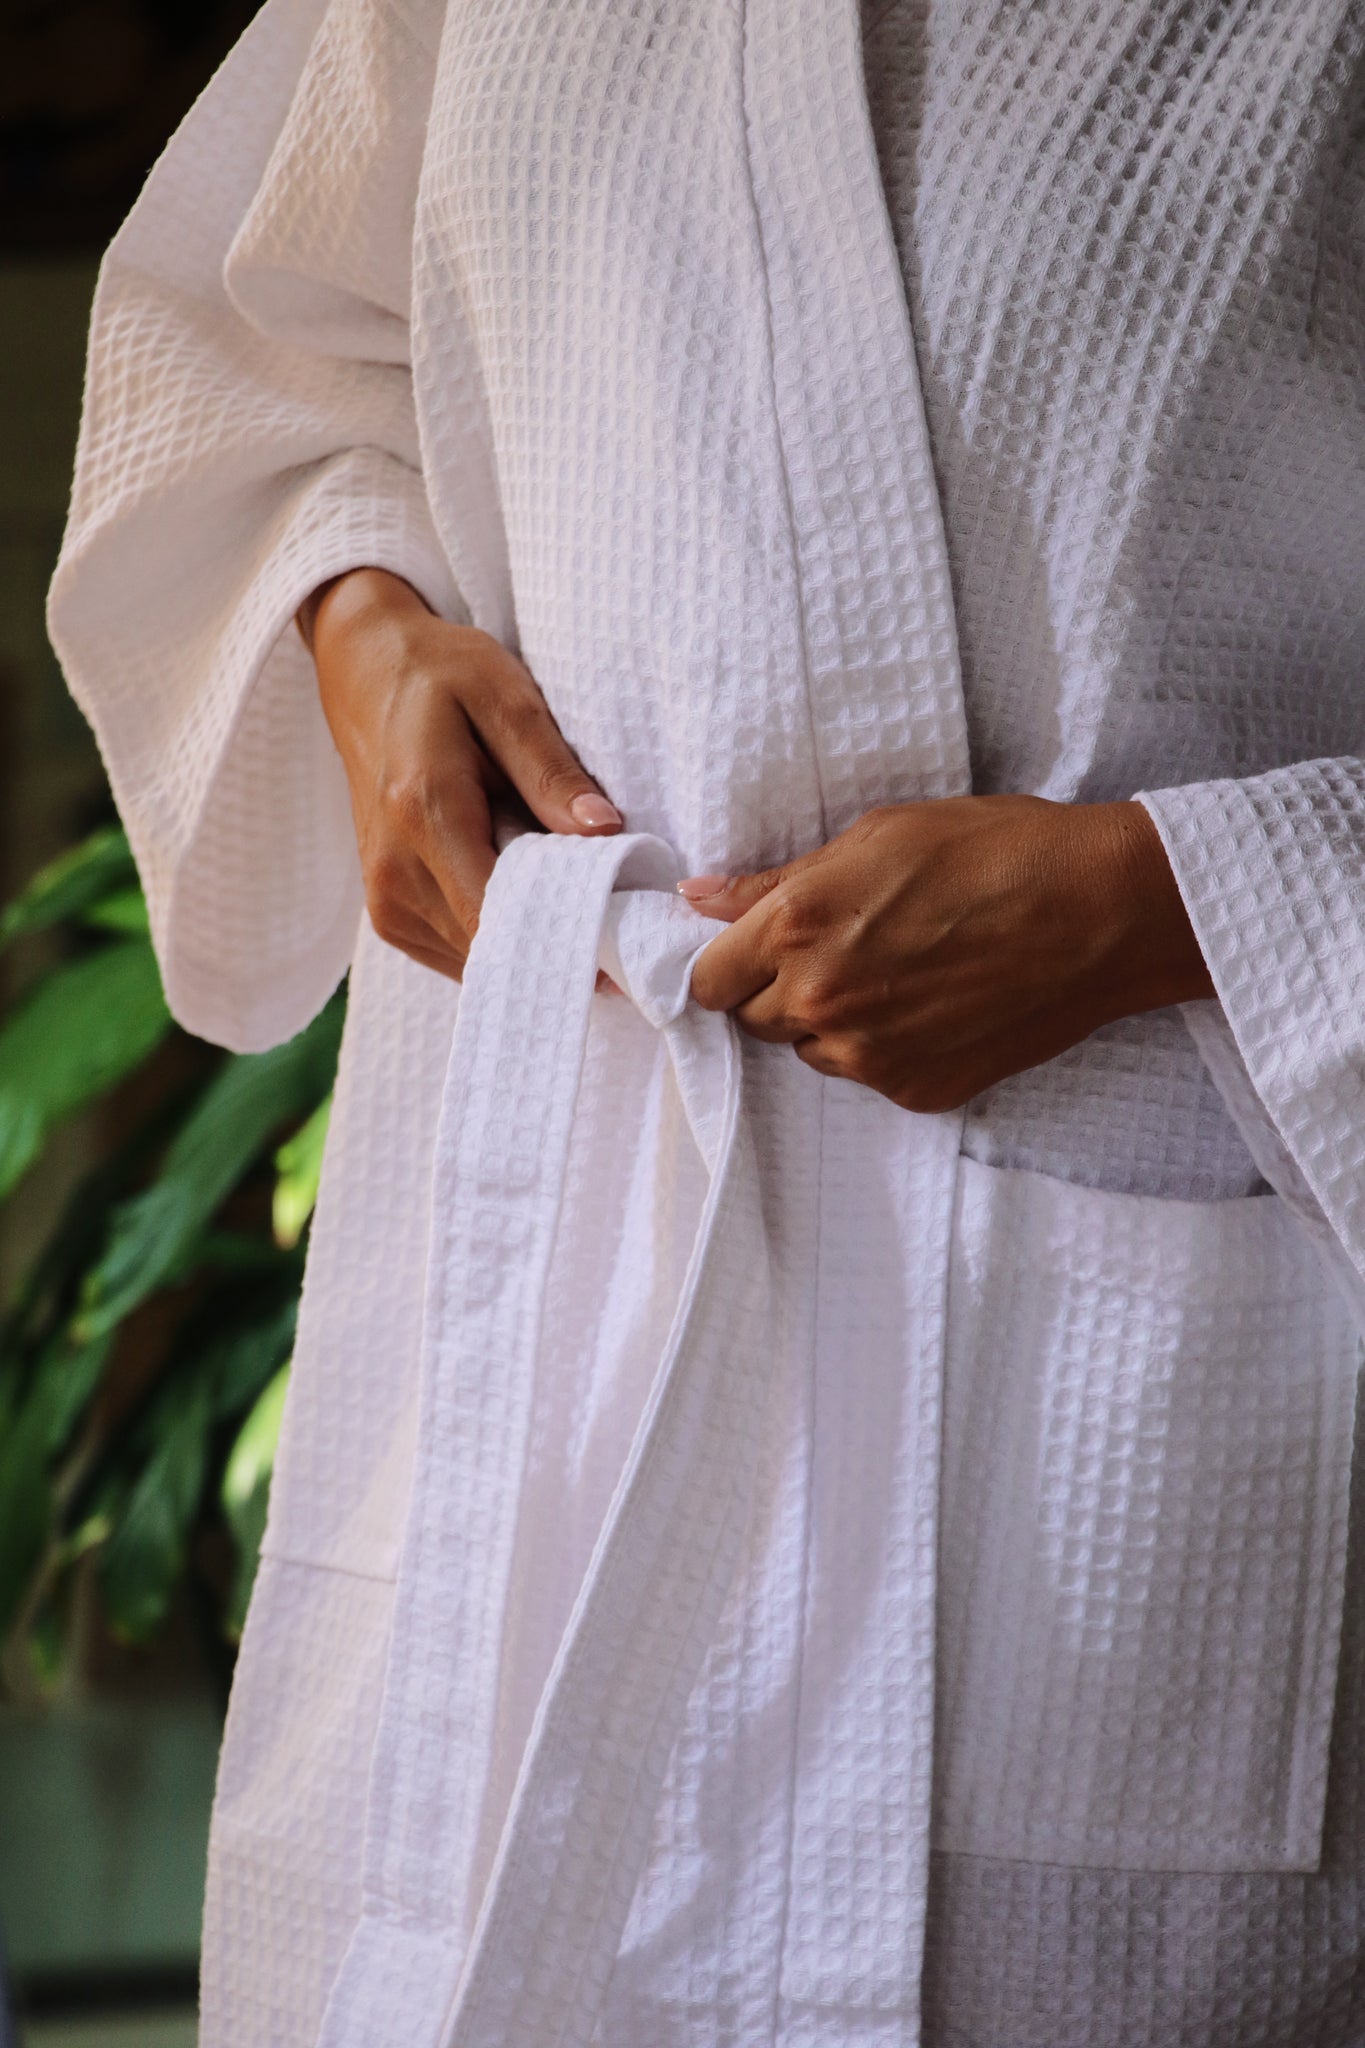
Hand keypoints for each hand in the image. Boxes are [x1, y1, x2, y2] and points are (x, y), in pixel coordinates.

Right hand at [301, 568, 621, 977]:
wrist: (365, 672)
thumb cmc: (440, 674)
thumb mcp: (506, 697)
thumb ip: (551, 770)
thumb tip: (606, 832)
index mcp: (424, 812)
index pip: (497, 913)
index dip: (564, 934)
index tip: (621, 934)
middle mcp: (393, 870)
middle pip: (490, 944)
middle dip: (557, 939)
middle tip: (618, 922)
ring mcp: (383, 898)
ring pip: (475, 959)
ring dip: (529, 941)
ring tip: (575, 904)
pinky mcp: (387, 911)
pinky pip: (456, 951)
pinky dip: (499, 936)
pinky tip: (529, 901)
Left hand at [684, 796, 1213, 1112]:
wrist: (1098, 911)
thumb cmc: (994, 851)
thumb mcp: (877, 836)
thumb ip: (776, 880)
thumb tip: (698, 896)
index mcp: (796, 926)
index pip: (708, 980)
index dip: (731, 964)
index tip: (756, 953)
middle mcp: (821, 998)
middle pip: (754, 1020)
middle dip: (782, 989)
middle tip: (846, 949)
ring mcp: (867, 1054)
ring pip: (810, 1050)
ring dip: (831, 1022)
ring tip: (899, 973)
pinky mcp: (913, 1088)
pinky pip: (868, 1074)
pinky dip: (887, 1047)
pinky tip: (936, 1003)